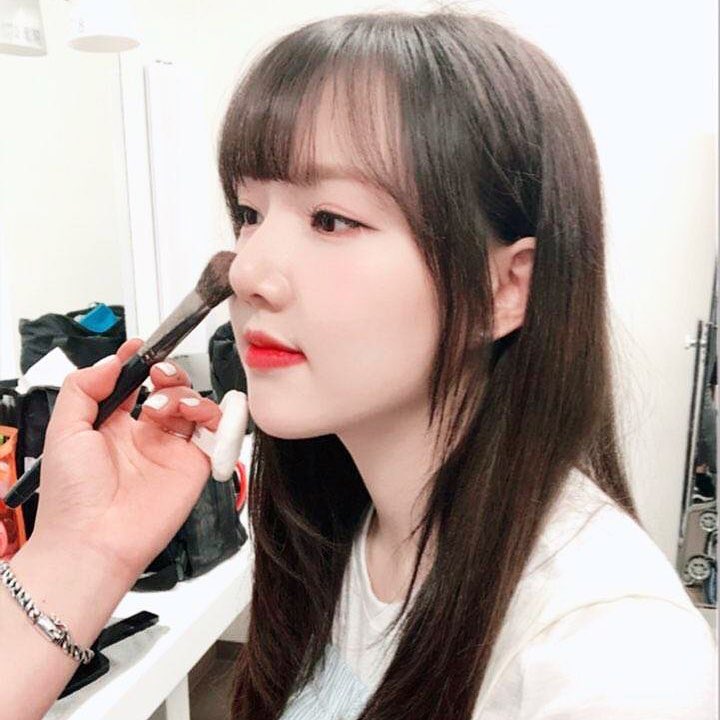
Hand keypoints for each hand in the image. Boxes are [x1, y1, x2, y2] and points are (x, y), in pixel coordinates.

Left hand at [31, 338, 231, 581]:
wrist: (93, 540)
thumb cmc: (72, 496)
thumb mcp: (63, 431)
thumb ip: (82, 388)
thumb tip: (112, 360)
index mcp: (112, 426)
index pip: (134, 384)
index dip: (140, 362)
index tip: (140, 347)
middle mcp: (145, 435)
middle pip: (169, 389)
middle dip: (167, 373)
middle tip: (158, 373)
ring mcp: (171, 449)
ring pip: (193, 405)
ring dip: (184, 393)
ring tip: (164, 406)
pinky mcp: (195, 465)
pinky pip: (215, 432)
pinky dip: (213, 414)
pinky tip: (193, 413)